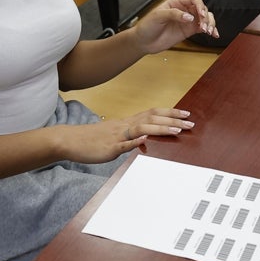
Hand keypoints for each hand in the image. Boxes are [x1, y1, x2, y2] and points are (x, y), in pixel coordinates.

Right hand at [59, 107, 194, 162]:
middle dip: (172, 119)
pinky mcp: (109, 147)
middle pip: (151, 117)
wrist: (69, 141)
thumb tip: (143, 138)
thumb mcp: (113, 136)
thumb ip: (129, 137)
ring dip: (160, 128)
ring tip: (177, 130)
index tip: (185, 114)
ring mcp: (117, 136)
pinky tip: (145, 138)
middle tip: (190, 122)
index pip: (151, 113)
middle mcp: (124, 125)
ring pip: (141, 128)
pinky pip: (123, 143)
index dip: (169, 113)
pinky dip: (135, 140)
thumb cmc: (90, 139)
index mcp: (126, 122)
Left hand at [131, 0, 217, 52]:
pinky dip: (210, 30)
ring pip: (205, 17)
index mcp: (176, 2)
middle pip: (202, 8)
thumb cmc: (147, 26)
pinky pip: (203, 28)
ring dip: (210, 23)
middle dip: (206, 16)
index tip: (200, 15)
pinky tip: (214, 34)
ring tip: (208, 31)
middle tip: (204, 26)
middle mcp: (184, 10)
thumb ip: (174, 14)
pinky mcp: (189, 30)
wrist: (144, 41)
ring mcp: (188, 20)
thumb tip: (189, 17)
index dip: (200, 5)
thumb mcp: (158, 16)